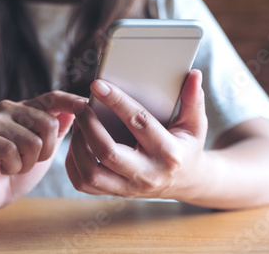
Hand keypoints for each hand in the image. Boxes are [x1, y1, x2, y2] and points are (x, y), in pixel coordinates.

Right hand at [0, 91, 80, 214]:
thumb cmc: (15, 172)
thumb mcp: (43, 150)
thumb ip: (57, 130)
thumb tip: (77, 109)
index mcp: (25, 109)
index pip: (53, 97)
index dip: (72, 101)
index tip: (89, 105)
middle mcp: (8, 108)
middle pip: (48, 124)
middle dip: (45, 152)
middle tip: (26, 161)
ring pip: (32, 141)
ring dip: (27, 163)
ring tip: (12, 164)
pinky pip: (12, 151)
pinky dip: (13, 167)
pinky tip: (1, 167)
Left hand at [65, 70, 207, 199]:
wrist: (187, 181)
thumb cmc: (187, 147)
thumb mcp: (195, 124)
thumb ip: (193, 100)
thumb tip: (194, 74)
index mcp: (168, 153)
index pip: (138, 122)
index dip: (117, 101)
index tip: (97, 85)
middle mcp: (147, 174)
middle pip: (108, 153)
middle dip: (89, 126)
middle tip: (80, 105)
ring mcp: (129, 188)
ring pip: (91, 173)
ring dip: (76, 146)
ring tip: (76, 124)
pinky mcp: (116, 193)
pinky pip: (84, 184)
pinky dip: (73, 164)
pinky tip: (75, 144)